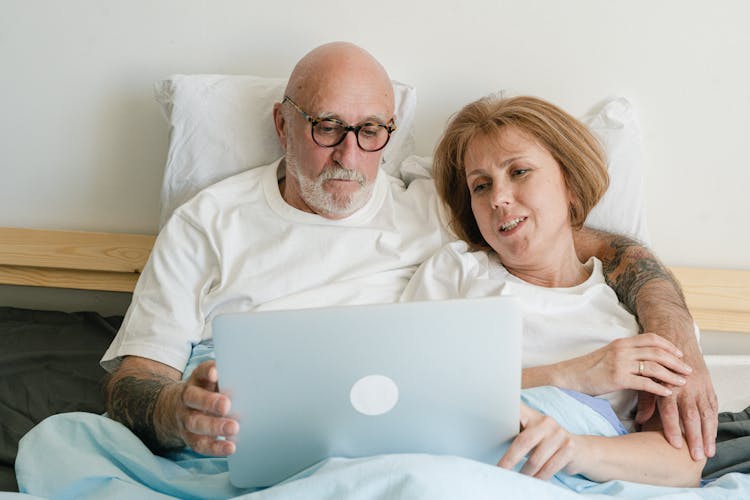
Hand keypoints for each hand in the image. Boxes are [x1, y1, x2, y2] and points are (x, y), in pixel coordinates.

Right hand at [169, 360, 238, 455]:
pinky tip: (230, 447)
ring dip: (214, 427)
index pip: (200, 372)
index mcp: (197, 380)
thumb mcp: (214, 381)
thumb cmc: (209, 391)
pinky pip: (199, 443)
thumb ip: (229, 378)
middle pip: (194, 399)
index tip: (215, 374)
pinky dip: (215, 447)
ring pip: (195, 423)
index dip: (207, 371)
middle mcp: (187, 398)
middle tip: (226, 405)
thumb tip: (251, 377)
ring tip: (234, 428)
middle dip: (210, 402)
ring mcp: (185, 418)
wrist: (180, 408)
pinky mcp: (189, 437)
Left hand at [497, 404, 577, 479]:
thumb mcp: (532, 434)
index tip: (492, 418)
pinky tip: (534, 480)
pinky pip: (550, 468)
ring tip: (518, 479)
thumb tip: (490, 443)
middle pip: (523, 441)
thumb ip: (516, 433)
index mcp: (531, 415)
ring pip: (536, 460)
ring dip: (525, 473)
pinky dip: (539, 477)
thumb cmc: (546, 443)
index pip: (515, 410)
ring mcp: (559, 434)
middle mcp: (546, 421)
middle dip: (509, 459)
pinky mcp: (569, 448)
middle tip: (500, 471)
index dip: (503, 411)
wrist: (580, 450)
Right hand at [556, 333, 691, 396]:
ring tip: (682, 382)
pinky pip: (644, 382)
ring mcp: (620, 363)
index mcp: (621, 342)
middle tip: (688, 369)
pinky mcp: (617, 378)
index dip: (668, 345)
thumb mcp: (608, 355)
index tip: (679, 354)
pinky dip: (658, 388)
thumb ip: (625, 354)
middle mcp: (622, 349)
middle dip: (676, 361)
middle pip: (657, 352)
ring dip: (671, 375)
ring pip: (654, 367)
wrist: (569, 377)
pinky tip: (667, 393)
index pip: (651, 338)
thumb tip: (644, 359)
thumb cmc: (588, 369)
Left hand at [636, 339, 717, 460]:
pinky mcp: (708, 386)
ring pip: (706, 414)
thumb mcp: (647, 378)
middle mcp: (685, 387)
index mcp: (667, 386)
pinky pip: (713, 406)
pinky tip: (713, 435)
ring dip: (708, 434)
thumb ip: (646, 400)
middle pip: (691, 416)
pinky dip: (714, 422)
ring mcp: (698, 387)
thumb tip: (639, 421)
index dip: (673, 429)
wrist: (675, 340)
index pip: (670, 412)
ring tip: (709, 452)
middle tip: (696, 457)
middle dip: (694, 438)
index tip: (675, 446)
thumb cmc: (656, 363)